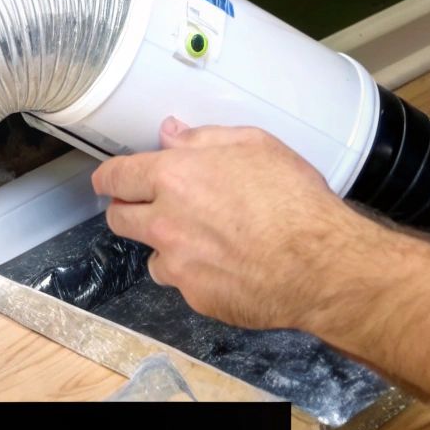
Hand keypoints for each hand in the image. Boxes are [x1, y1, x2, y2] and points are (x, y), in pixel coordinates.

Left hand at [91, 118, 370, 329]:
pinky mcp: (194, 295)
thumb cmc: (295, 202)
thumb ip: (206, 138)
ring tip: (207, 242)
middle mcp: (166, 222)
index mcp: (175, 177)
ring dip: (168, 248)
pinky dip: (198, 275)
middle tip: (150, 208)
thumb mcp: (257, 146)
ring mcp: (177, 263)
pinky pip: (184, 283)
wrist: (320, 264)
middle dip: (128, 211)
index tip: (108, 182)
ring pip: (153, 256)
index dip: (109, 179)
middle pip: (120, 219)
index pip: (117, 177)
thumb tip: (171, 134)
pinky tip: (230, 267)